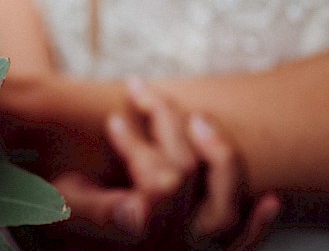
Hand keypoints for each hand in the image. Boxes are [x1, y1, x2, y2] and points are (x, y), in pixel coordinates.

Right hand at [53, 79, 279, 248]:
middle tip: (143, 92)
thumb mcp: (63, 210)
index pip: (162, 178)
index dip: (137, 142)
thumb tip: (141, 211)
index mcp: (137, 232)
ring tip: (199, 119)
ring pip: (226, 206)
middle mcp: (171, 246)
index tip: (112, 120)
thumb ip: (98, 212)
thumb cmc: (57, 219)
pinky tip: (270, 199)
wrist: (69, 243)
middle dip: (167, 124)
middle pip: (189, 175)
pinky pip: (241, 249)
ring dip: (220, 157)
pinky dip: (259, 226)